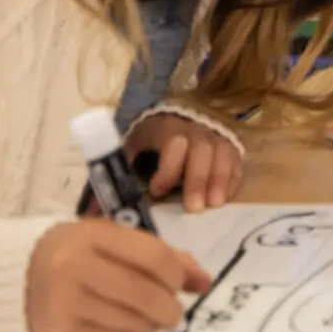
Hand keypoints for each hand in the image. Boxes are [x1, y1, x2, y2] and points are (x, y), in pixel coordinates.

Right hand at [26, 219, 208, 331]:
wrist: (15, 277)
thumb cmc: (75, 253)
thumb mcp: (113, 240)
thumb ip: (160, 255)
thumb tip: (205, 281)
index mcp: (90, 235)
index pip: (155, 257)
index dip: (178, 275)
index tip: (183, 284)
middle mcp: (72, 267)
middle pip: (146, 294)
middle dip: (170, 307)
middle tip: (172, 311)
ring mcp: (62, 302)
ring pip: (132, 322)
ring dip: (150, 324)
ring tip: (146, 317)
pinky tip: (121, 325)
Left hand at [124, 112, 244, 212]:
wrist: (177, 121)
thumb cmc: (151, 142)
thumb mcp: (133, 149)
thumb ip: (119, 176)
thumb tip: (95, 210)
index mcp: (169, 130)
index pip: (173, 146)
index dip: (167, 169)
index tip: (156, 191)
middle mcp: (197, 132)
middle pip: (202, 152)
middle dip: (198, 180)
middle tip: (194, 209)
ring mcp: (217, 140)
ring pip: (224, 157)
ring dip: (220, 182)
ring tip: (215, 205)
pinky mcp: (231, 150)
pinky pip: (237, 165)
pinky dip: (233, 182)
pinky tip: (225, 200)